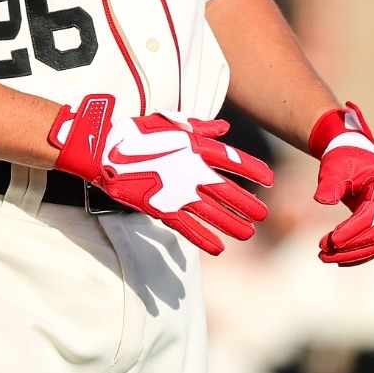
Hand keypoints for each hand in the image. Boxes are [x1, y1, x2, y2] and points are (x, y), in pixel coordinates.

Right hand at [50, 93, 273, 253]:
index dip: (252, 169)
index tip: (269, 179)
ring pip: (212, 211)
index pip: (231, 159)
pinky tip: (218, 248)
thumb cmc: (137, 133)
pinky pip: (187, 226)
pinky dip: (203, 238)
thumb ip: (201, 129)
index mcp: (195, 146)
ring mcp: (177, 189)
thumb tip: (224, 128)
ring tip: (248, 233)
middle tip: (264, 214)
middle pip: (227, 190)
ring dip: (232, 224)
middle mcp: (191, 169)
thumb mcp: (172, 124)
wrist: (104, 149)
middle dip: (247, 203)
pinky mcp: (161, 206)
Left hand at [309, 102, 373, 265]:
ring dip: (351, 255)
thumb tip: (322, 200)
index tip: (330, 241)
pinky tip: (338, 260)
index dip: (351, 231)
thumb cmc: (344, 160)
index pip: (371, 215)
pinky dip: (359, 254)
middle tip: (322, 253)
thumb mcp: (334, 167)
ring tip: (325, 258)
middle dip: (349, 246)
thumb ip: (329, 183)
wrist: (355, 155)